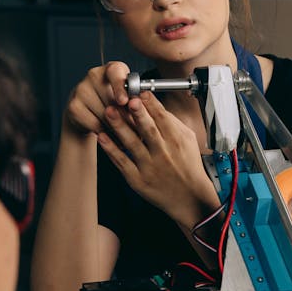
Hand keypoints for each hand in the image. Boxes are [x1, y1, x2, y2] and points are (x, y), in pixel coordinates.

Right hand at [64, 61, 132, 135]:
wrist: (90, 108)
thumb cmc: (116, 100)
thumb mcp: (129, 95)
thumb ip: (135, 98)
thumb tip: (140, 108)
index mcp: (112, 69)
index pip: (115, 72)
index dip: (120, 86)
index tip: (124, 101)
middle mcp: (94, 75)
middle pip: (111, 99)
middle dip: (126, 116)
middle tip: (135, 125)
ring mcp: (81, 90)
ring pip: (104, 114)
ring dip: (117, 126)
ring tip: (125, 131)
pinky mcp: (74, 106)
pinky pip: (95, 124)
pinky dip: (105, 132)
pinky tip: (110, 132)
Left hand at [96, 92, 221, 225]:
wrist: (190, 197)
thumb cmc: (189, 167)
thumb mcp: (188, 140)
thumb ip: (173, 122)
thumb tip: (155, 105)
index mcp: (177, 141)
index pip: (163, 118)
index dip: (150, 104)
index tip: (139, 92)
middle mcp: (163, 153)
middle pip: (148, 130)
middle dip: (137, 113)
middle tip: (126, 99)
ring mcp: (150, 167)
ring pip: (132, 144)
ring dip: (119, 127)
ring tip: (109, 112)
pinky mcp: (138, 180)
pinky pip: (122, 162)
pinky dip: (111, 149)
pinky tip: (102, 137)